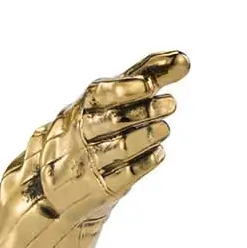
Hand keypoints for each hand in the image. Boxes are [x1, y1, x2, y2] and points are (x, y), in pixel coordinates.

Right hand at [30, 51, 188, 218]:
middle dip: (144, 111)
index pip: (100, 94)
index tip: (150, 85)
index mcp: (84, 106)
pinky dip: (146, 160)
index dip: (125, 89)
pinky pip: (127, 174)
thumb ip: (148, 75)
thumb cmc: (98, 128)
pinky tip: (158, 152)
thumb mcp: (114, 99)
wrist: (61, 182)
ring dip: (147, 135)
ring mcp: (92, 161)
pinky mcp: (104, 187)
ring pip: (121, 147)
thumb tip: (184, 60)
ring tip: (164, 128)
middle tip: (171, 103)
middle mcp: (84, 133)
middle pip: (113, 120)